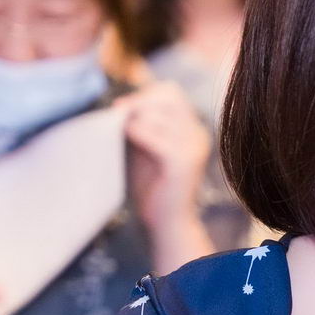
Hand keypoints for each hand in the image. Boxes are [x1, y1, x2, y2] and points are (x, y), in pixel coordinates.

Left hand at [118, 81, 210, 236]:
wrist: (168, 223)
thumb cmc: (154, 187)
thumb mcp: (148, 147)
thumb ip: (142, 124)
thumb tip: (121, 103)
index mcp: (194, 129)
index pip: (171, 92)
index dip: (144, 94)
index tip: (122, 108)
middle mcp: (199, 134)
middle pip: (168, 95)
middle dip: (138, 101)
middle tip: (116, 115)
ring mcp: (193, 147)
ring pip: (158, 113)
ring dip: (134, 118)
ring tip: (120, 131)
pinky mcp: (182, 162)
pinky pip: (153, 134)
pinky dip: (135, 132)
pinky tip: (126, 139)